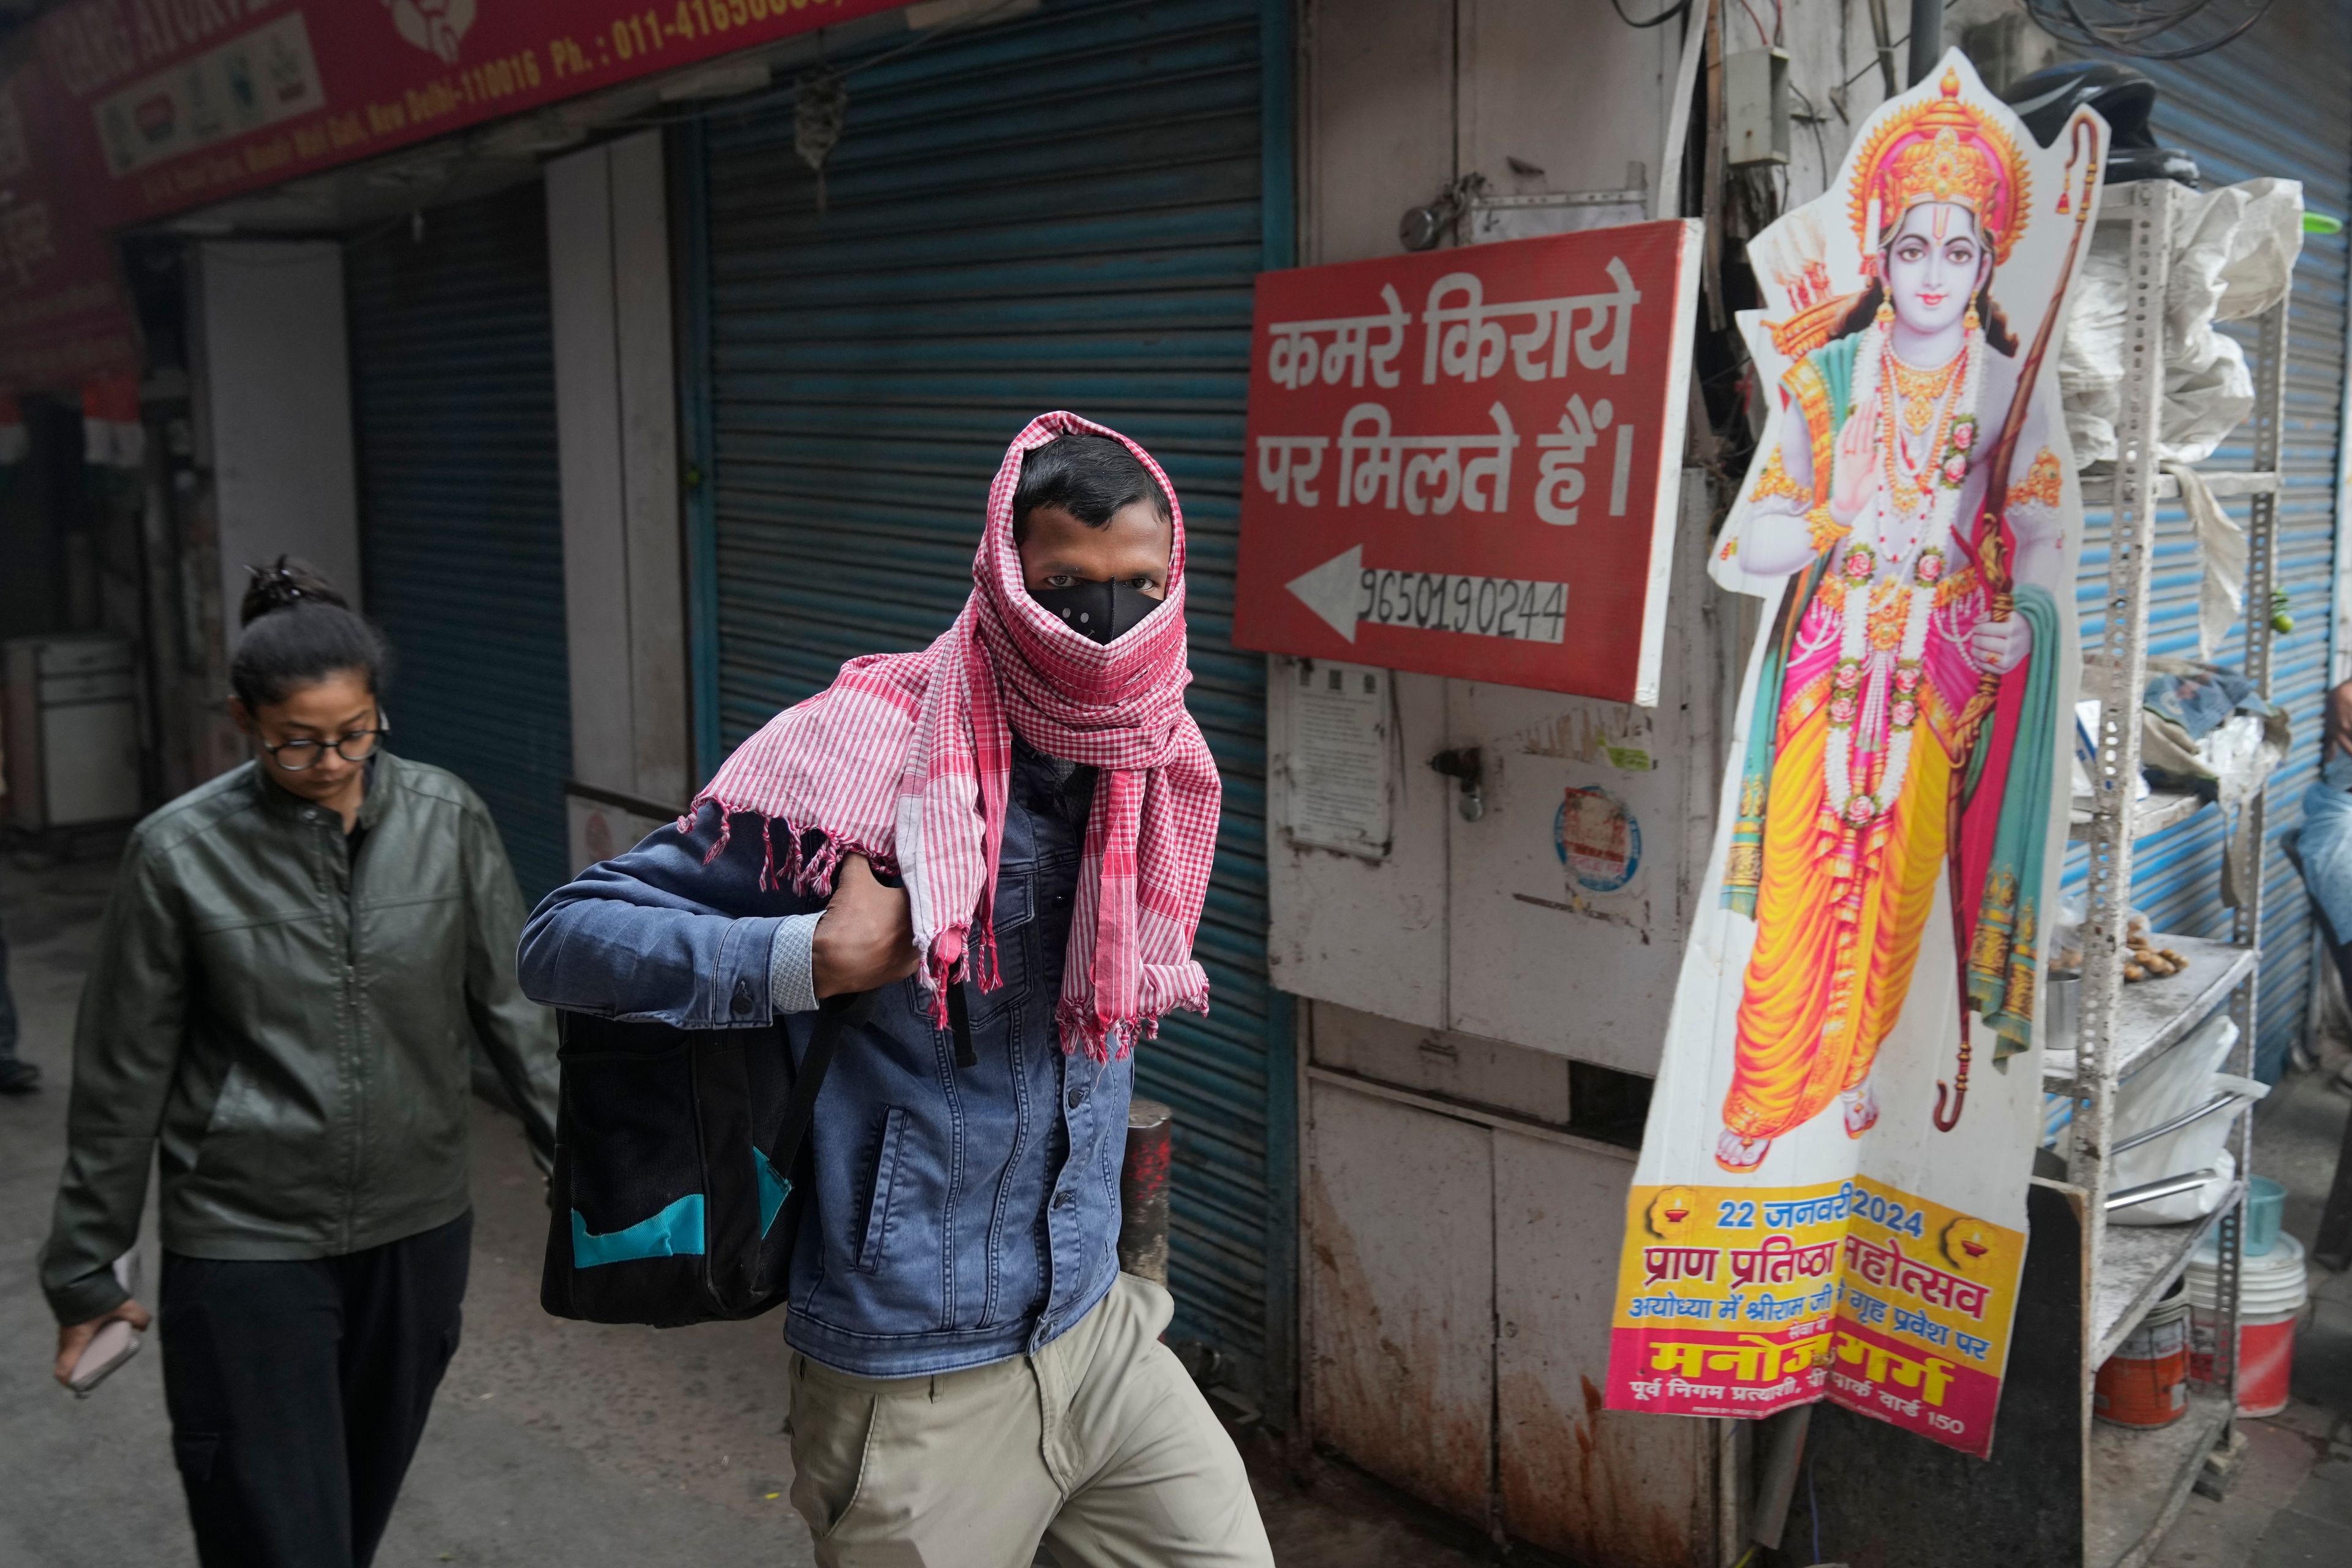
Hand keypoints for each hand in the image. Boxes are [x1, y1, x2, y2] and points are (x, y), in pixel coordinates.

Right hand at [55, 1299, 149, 1386]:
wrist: (79, 1277)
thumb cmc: (97, 1298)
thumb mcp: (124, 1307)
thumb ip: (138, 1318)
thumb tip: (143, 1327)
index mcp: (76, 1341)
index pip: (63, 1369)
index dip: (70, 1381)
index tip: (82, 1384)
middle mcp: (66, 1339)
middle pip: (66, 1362)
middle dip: (79, 1369)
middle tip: (97, 1369)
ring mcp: (64, 1331)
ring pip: (68, 1351)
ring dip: (79, 1356)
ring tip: (99, 1355)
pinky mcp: (67, 1322)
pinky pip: (70, 1341)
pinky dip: (79, 1345)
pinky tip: (95, 1341)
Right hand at [812, 855, 918, 998]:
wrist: (830, 961)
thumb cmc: (848, 917)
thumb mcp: (853, 878)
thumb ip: (861, 858)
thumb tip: (862, 847)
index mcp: (917, 904)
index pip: (921, 886)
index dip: (912, 879)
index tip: (905, 876)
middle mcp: (924, 930)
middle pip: (922, 911)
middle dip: (913, 903)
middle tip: (898, 898)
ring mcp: (915, 953)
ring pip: (918, 934)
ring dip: (910, 927)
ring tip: (894, 920)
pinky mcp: (904, 971)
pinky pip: (909, 955)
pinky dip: (901, 948)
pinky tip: (891, 942)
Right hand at [1829, 395, 1880, 527]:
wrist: (1850, 507)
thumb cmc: (1863, 496)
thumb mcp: (1876, 477)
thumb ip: (1879, 461)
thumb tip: (1884, 446)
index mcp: (1867, 458)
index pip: (1870, 435)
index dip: (1873, 422)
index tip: (1876, 408)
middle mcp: (1857, 455)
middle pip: (1862, 431)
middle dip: (1866, 416)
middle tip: (1870, 400)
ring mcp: (1848, 457)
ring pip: (1854, 434)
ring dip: (1858, 420)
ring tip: (1863, 406)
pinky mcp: (1839, 461)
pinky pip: (1842, 444)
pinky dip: (1846, 432)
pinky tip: (1851, 422)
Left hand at [1971, 616, 2032, 674]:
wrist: (2032, 636)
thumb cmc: (2015, 623)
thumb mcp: (2006, 614)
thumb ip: (1990, 615)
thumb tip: (1975, 621)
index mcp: (2012, 628)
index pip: (1985, 629)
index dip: (1977, 628)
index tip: (1976, 628)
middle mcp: (2013, 644)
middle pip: (1984, 643)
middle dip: (1975, 639)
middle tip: (1975, 637)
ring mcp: (2011, 657)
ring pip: (1984, 656)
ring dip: (1975, 651)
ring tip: (1974, 647)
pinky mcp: (2008, 667)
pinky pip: (1988, 668)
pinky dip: (1979, 662)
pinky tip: (1978, 657)